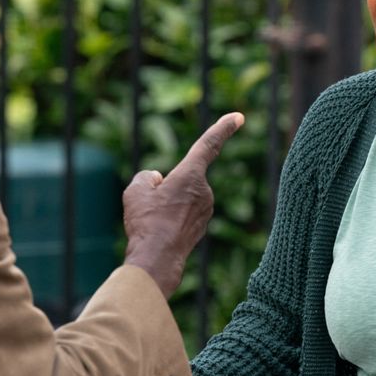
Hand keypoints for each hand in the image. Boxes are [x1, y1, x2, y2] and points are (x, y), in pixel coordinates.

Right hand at [122, 112, 243, 297]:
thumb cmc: (146, 222)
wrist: (156, 259)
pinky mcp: (201, 226)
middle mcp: (205, 191)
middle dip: (165, 187)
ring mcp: (205, 211)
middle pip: (181, 178)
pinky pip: (182, 213)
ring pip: (180, 197)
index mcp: (191, 175)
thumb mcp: (135, 190)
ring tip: (153, 221)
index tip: (239, 116)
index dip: (223, 128)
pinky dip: (171, 218)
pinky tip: (160, 231)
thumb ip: (148, 177)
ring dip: (166, 203)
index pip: (208, 144)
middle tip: (150, 207)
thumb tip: (158, 181)